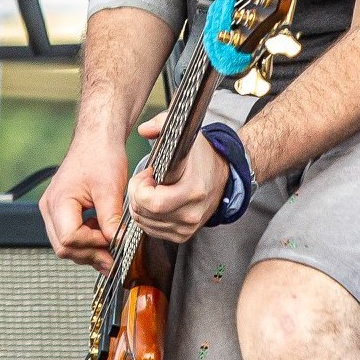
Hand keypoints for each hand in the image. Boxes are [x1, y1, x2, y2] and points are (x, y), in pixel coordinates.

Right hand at [39, 135, 127, 272]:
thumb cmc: (101, 155)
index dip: (93, 244)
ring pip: (65, 245)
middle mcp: (50, 208)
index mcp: (58, 201)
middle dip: (90, 254)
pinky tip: (102, 235)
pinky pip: (69, 235)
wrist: (97, 139)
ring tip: (110, 249)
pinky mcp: (60, 210)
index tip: (112, 241)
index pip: (69, 238)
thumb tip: (117, 244)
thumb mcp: (111, 189)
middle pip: (63, 247)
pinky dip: (85, 241)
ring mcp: (53, 210)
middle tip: (113, 257)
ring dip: (88, 250)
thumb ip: (111, 219)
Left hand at [127, 112, 228, 241]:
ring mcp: (188, 226)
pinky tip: (157, 202)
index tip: (147, 174)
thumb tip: (144, 130)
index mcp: (193, 189)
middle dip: (137, 195)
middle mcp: (191, 212)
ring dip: (141, 207)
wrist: (223, 176)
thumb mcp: (185, 135)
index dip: (140, 188)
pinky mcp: (184, 235)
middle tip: (146, 181)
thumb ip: (161, 125)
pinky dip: (148, 218)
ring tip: (153, 190)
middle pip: (145, 214)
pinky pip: (153, 231)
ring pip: (146, 224)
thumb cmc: (202, 156)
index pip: (153, 202)